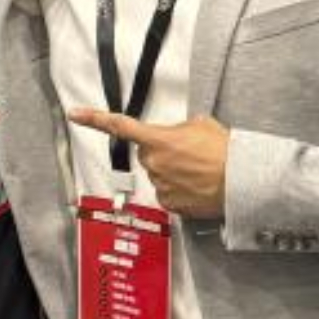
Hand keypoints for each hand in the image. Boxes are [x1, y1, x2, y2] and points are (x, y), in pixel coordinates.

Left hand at [67, 110, 229, 218]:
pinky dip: (179, 191)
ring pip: (159, 176)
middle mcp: (153, 163)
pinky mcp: (171, 205)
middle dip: (163, 153)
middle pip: (148, 155)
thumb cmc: (225, 149)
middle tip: (190, 155)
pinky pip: (168, 194)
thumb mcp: (201, 124)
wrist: (244, 180)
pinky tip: (197, 187)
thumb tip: (176, 135)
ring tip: (199, 172)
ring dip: (173, 173)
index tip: (74, 114)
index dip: (94, 118)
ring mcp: (160, 186)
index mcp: (157, 140)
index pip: (120, 126)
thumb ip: (179, 128)